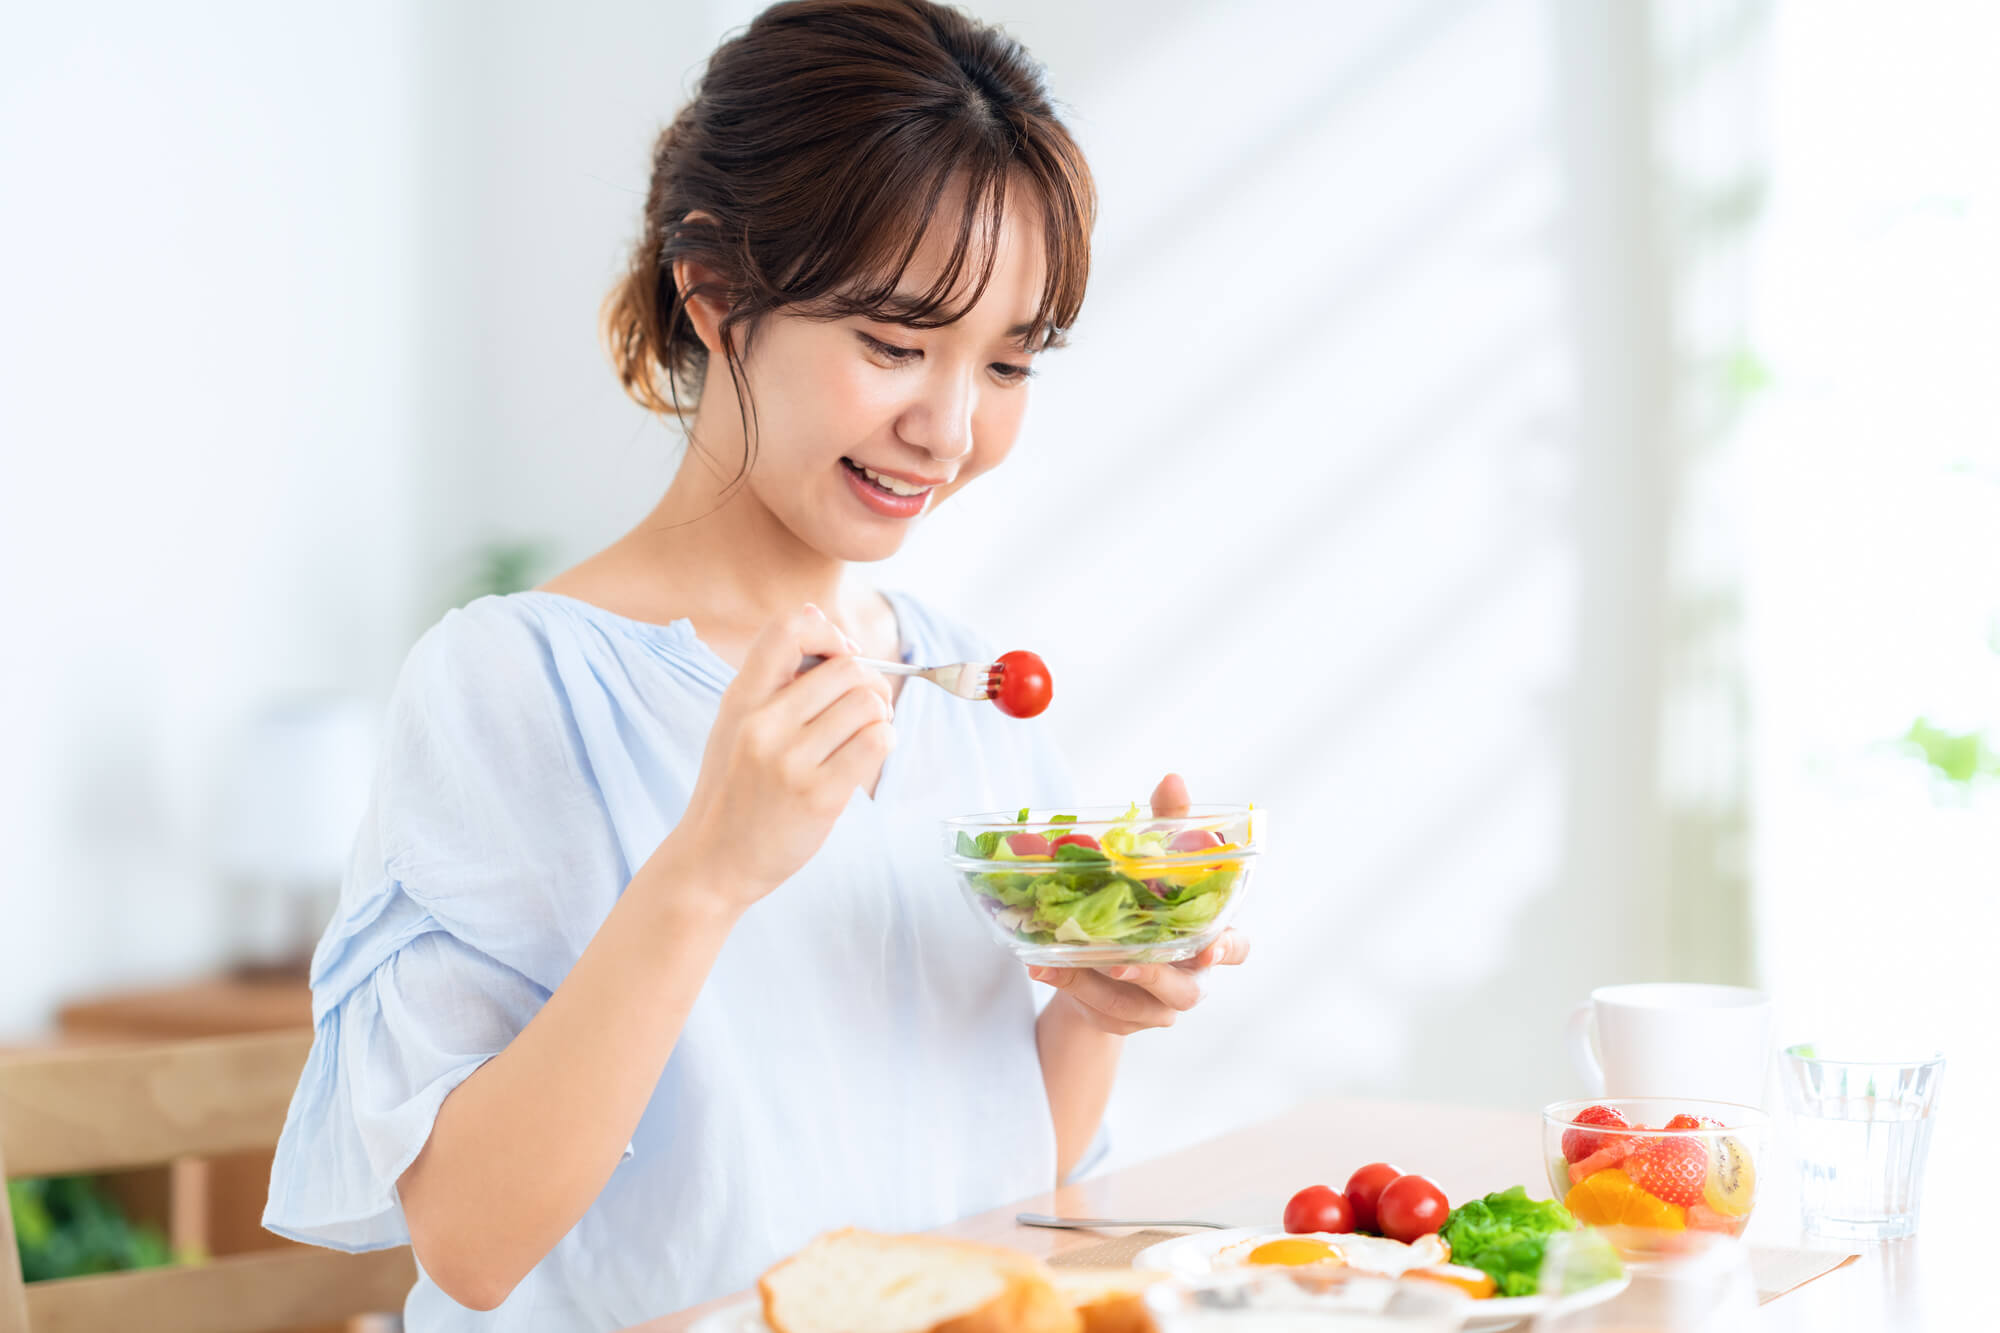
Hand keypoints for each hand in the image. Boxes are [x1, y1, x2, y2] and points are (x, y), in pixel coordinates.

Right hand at [661, 604, 893, 912]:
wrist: (713, 861)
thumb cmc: (734, 789)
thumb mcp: (736, 723)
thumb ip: (774, 674)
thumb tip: (813, 612)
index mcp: (742, 700)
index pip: (787, 629)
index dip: (828, 633)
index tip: (840, 657)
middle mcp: (763, 724)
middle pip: (846, 669)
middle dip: (869, 683)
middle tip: (862, 710)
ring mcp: (790, 761)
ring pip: (868, 704)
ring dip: (880, 717)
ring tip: (864, 736)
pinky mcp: (818, 795)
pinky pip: (876, 742)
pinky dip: (885, 742)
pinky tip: (869, 755)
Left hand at [1026, 772, 1251, 1034]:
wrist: (1111, 955)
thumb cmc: (1147, 900)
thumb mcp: (1156, 861)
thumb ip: (1169, 823)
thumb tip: (1173, 777)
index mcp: (1209, 937)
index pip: (1237, 949)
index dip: (1228, 949)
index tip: (1209, 947)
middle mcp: (1190, 976)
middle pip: (1186, 989)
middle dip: (1153, 976)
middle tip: (1120, 961)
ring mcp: (1156, 1004)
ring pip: (1135, 1003)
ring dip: (1097, 981)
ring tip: (1063, 959)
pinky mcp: (1123, 1017)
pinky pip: (1099, 1007)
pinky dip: (1070, 985)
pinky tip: (1041, 965)